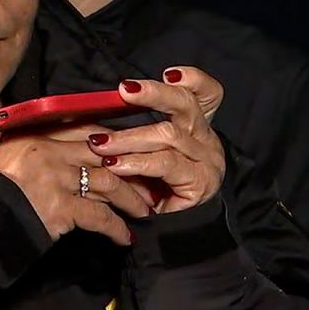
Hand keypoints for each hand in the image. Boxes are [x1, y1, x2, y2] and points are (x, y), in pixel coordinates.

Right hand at [0, 131, 152, 245]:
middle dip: (130, 167)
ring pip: (107, 182)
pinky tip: (126, 237)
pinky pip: (99, 215)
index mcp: (36, 139)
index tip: (131, 149)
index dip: (112, 140)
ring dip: (130, 198)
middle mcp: (50, 154)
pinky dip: (116, 227)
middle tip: (149, 180)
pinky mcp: (61, 208)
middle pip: (103, 154)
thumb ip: (26, 149)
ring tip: (144, 210)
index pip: (84, 132)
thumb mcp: (4, 158)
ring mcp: (57, 180)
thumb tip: (39, 145)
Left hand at [87, 67, 226, 214]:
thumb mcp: (146, 156)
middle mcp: (207, 140)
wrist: (172, 236)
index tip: (168, 72)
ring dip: (129, 137)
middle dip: (153, 94)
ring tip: (101, 143)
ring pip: (169, 135)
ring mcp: (206, 161)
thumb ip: (138, 131)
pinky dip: (137, 163)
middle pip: (187, 104)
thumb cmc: (154, 190)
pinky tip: (116, 165)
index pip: (207, 93)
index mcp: (198, 128)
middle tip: (123, 90)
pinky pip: (166, 164)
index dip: (193, 79)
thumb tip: (103, 107)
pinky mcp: (199, 183)